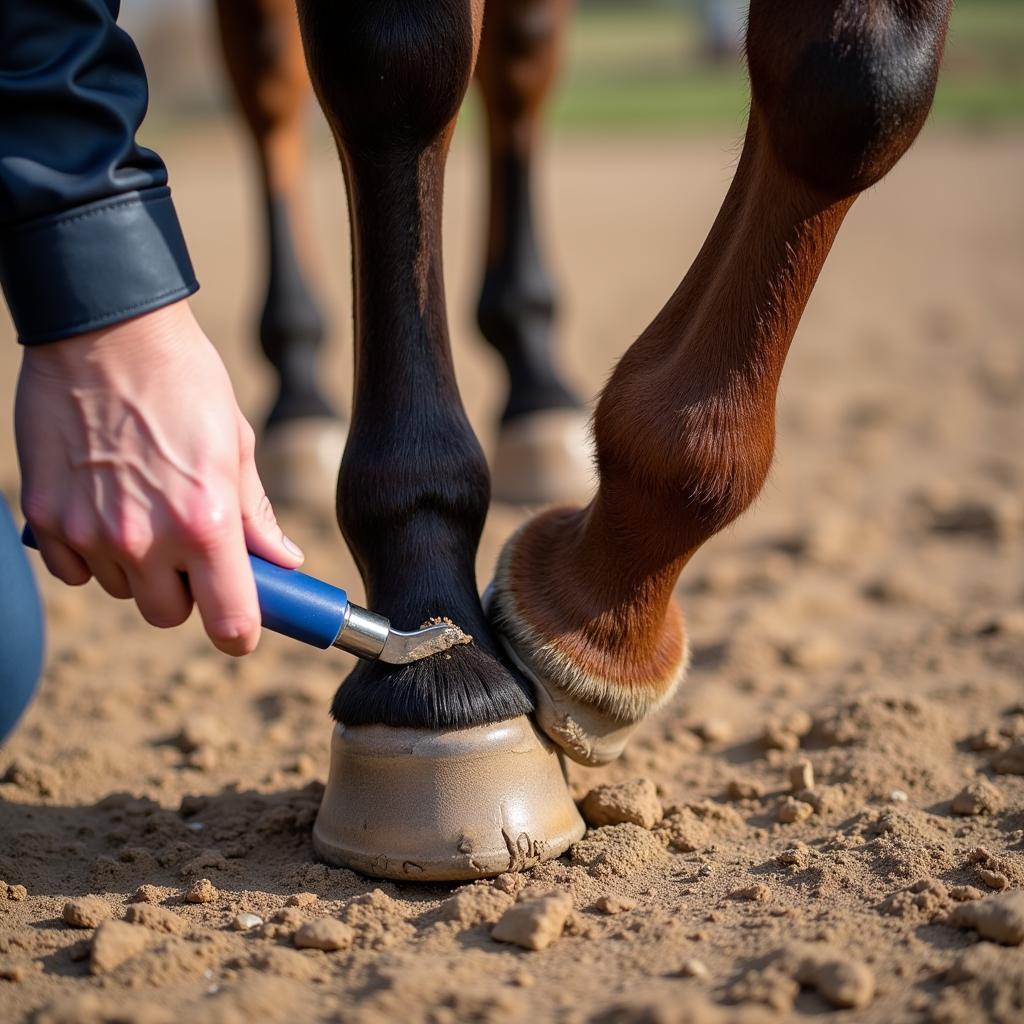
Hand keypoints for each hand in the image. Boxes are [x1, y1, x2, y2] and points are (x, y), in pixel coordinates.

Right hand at [16, 300, 302, 654]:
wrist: (105, 331)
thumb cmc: (185, 382)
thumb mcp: (236, 445)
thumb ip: (256, 517)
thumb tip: (283, 562)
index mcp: (205, 523)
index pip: (229, 622)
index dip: (240, 630)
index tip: (242, 623)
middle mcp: (144, 539)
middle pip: (168, 615)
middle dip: (186, 593)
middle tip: (193, 549)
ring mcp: (88, 532)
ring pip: (121, 591)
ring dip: (138, 568)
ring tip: (145, 505)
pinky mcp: (45, 518)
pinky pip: (74, 570)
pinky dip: (90, 552)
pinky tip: (103, 505)